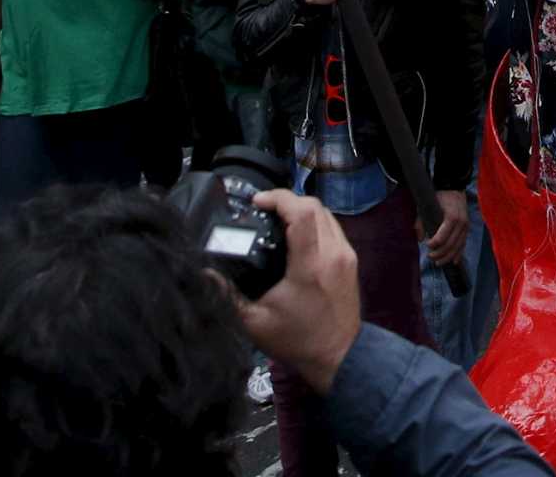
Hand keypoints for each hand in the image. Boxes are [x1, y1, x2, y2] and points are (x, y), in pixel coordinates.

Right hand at [233, 189, 362, 395]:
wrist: (339, 356)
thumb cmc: (298, 341)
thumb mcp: (256, 323)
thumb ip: (229, 297)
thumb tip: (204, 275)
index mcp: (310, 266)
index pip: (302, 213)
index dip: (279, 199)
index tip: (258, 201)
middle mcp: (333, 254)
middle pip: (316, 206)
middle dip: (288, 200)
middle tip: (264, 208)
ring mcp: (346, 255)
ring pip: (327, 214)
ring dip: (303, 209)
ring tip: (278, 217)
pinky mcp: (351, 260)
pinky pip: (334, 227)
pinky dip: (316, 221)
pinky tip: (297, 233)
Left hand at [420, 188, 469, 267]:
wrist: (453, 187)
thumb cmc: (438, 197)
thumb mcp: (426, 206)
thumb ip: (420, 222)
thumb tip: (419, 239)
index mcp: (452, 217)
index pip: (442, 237)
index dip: (433, 244)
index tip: (427, 245)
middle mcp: (461, 223)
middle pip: (450, 244)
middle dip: (439, 253)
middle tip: (430, 257)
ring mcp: (466, 226)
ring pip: (458, 247)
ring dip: (448, 257)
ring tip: (438, 262)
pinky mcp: (467, 228)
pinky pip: (463, 244)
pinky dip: (458, 254)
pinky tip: (454, 262)